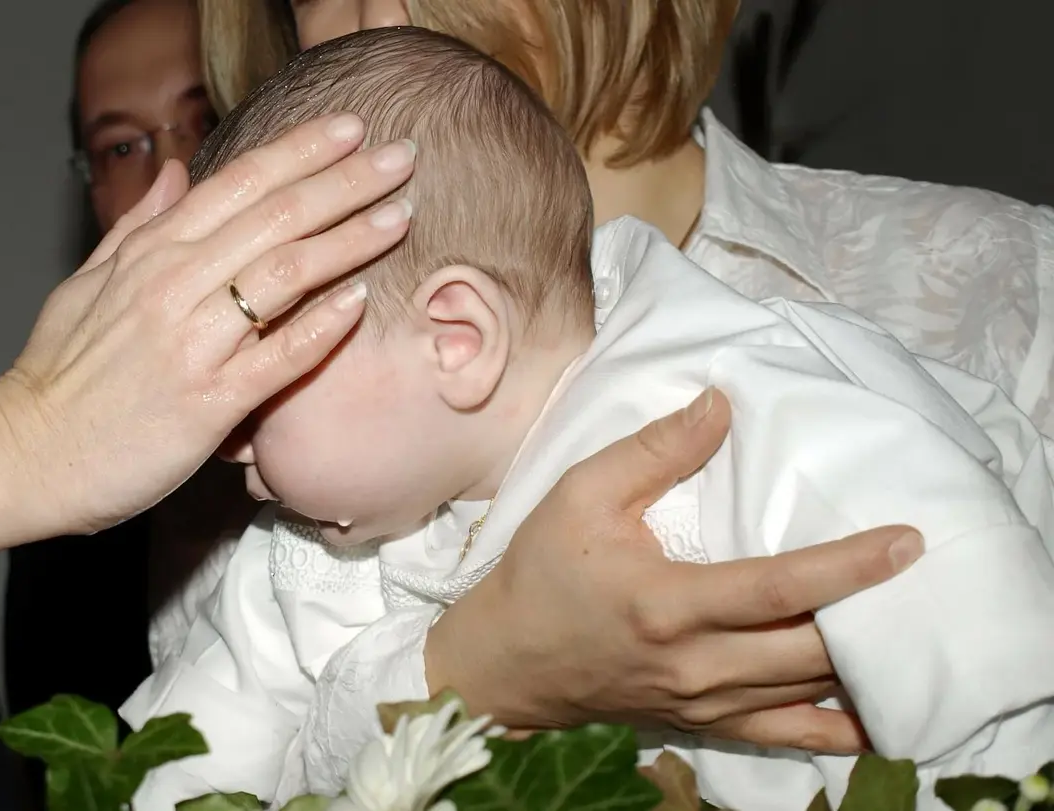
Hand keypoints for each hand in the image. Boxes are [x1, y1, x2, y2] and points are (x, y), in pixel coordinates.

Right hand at [0, 114, 415, 565]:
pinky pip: (277, 355)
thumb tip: (171, 173)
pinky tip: (362, 301)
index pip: (238, 184)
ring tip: (399, 217)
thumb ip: (135, 227)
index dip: (299, 151)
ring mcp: (192, 342)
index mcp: (148, 253)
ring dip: (348, 241)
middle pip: (275, 216)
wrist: (27, 456)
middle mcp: (173, 285)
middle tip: (400, 158)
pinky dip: (321, 326)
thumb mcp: (86, 285)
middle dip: (345, 182)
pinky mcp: (208, 402)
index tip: (349, 129)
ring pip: (284, 274)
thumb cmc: (59, 376)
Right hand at [426, 388, 924, 752]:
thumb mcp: (581, 495)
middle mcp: (695, 664)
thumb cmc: (541, 572)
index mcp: (666, 605)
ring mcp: (703, 703)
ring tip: (907, 623)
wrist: (505, 662)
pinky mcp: (703, 722)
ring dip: (864, 662)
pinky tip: (878, 716)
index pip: (778, 590)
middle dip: (873, 613)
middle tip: (921, 575)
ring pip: (806, 692)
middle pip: (808, 649)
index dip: (847, 567)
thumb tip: (720, 407)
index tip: (903, 541)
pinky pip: (784, 737)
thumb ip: (654, 451)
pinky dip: (837, 731)